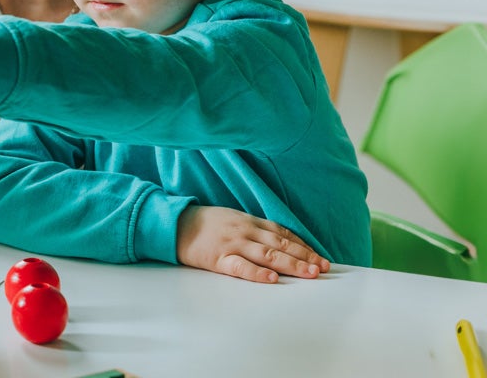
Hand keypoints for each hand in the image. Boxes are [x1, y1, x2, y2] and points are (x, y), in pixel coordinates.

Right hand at [176, 205, 329, 283]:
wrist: (174, 224)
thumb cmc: (204, 224)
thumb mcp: (232, 219)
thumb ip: (253, 229)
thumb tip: (277, 241)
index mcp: (249, 222)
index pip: (282, 234)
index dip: (303, 246)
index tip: (320, 258)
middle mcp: (245, 232)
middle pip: (280, 245)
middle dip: (304, 257)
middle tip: (323, 268)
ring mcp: (232, 245)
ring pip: (267, 255)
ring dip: (291, 264)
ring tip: (309, 273)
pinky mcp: (218, 259)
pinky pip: (241, 267)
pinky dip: (257, 273)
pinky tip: (272, 279)